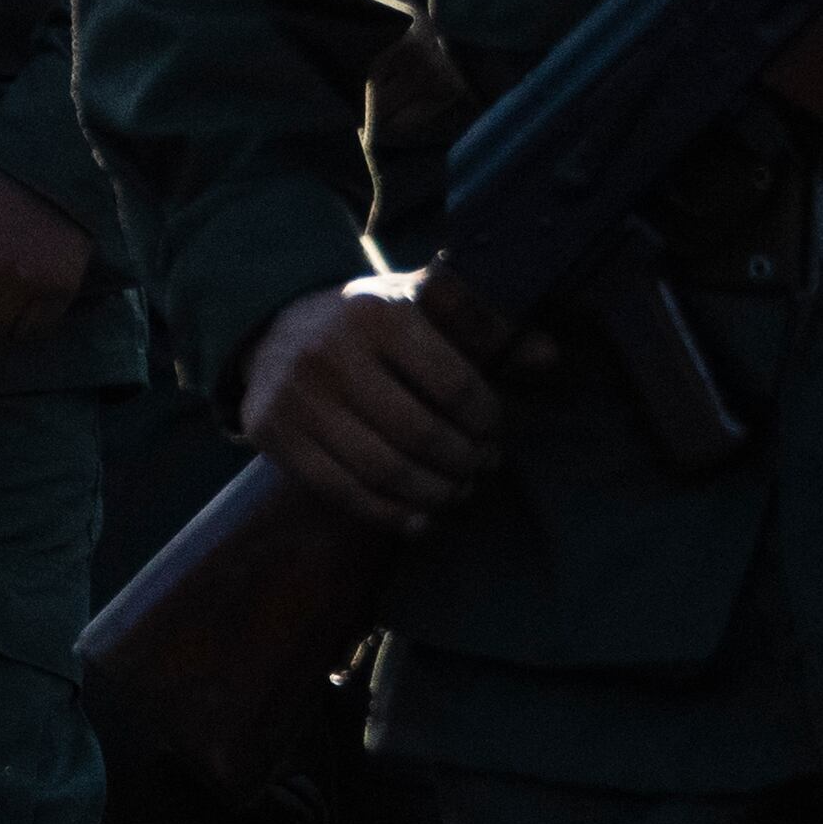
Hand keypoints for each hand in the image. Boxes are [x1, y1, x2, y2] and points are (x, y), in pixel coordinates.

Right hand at [235, 276, 502, 532]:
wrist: (273, 329)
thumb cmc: (369, 322)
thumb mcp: (422, 306)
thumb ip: (486, 327)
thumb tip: (550, 357)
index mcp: (377, 312)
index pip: (454, 385)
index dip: (487, 420)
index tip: (496, 430)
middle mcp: (330, 350)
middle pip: (421, 435)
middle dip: (465, 463)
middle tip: (484, 468)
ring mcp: (296, 395)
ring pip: (384, 471)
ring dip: (435, 494)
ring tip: (457, 491)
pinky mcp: (272, 433)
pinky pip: (343, 492)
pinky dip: (391, 515)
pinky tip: (421, 517)